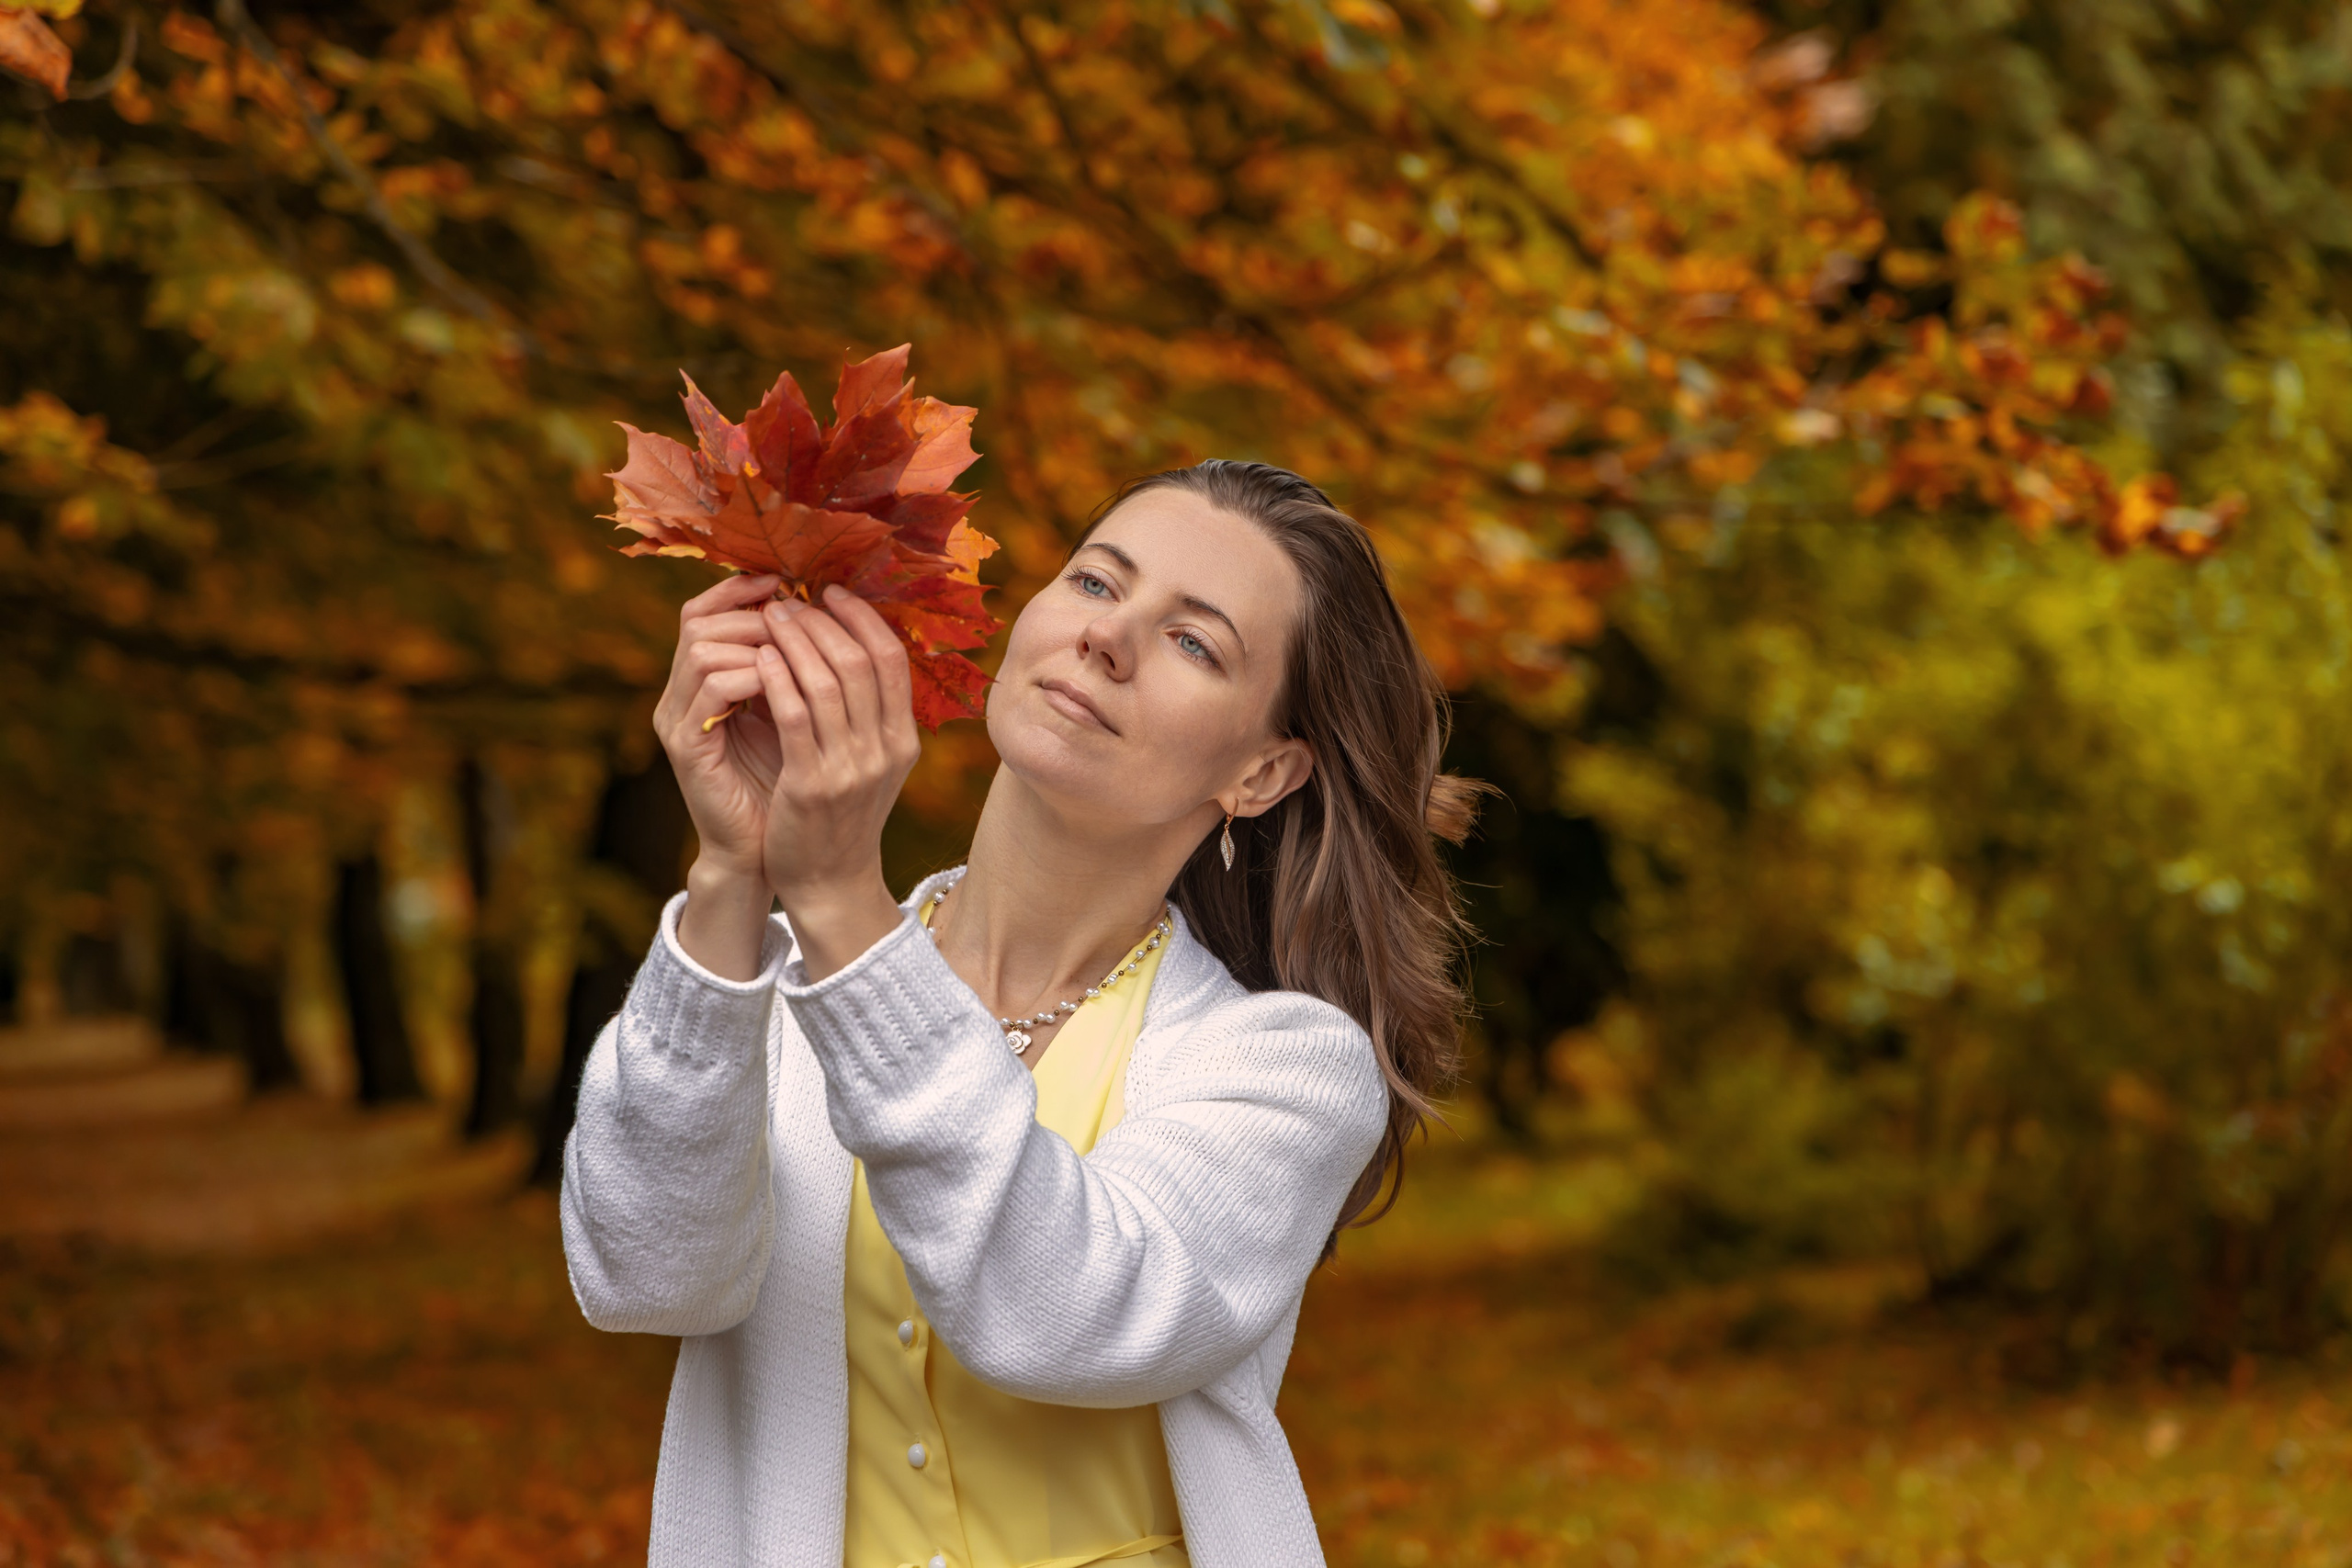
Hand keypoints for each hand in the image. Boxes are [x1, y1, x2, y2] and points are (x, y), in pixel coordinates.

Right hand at [653, 572, 789, 885]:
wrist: (771, 849)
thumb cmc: (787, 779)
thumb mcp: (792, 713)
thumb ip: (792, 668)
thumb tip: (825, 611)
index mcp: (701, 681)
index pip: (703, 611)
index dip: (739, 589)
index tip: (788, 580)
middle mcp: (680, 695)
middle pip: (697, 621)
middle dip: (754, 614)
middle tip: (798, 618)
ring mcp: (677, 721)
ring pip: (702, 650)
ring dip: (755, 644)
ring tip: (796, 654)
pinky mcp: (686, 749)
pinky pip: (710, 691)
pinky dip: (750, 679)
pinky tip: (784, 686)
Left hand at [751, 585, 922, 978]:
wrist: (829, 884)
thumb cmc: (841, 817)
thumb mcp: (871, 764)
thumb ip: (868, 714)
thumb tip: (848, 646)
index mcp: (903, 740)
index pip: (891, 659)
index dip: (861, 618)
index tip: (830, 594)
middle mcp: (884, 750)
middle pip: (860, 661)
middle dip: (822, 621)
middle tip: (791, 600)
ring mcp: (851, 768)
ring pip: (827, 680)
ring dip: (796, 640)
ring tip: (770, 618)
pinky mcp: (812, 785)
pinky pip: (795, 715)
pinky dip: (778, 678)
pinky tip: (760, 659)